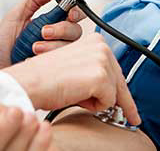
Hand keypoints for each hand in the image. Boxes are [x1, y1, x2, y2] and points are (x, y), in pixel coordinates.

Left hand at [0, 0, 85, 76]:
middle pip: (76, 30)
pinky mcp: (53, 66)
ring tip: (34, 47)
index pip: (74, 13)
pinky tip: (33, 58)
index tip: (69, 14)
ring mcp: (56, 52)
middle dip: (61, 30)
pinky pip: (61, 62)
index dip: (76, 12)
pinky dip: (47, 58)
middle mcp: (58, 36)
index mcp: (52, 20)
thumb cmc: (4, 42)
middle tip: (44, 32)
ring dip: (52, 46)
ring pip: (69, 46)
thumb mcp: (15, 15)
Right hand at [2, 32, 141, 125]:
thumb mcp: (75, 69)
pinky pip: (109, 103)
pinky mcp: (100, 76)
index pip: (116, 71)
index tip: (132, 110)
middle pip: (121, 82)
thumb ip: (95, 74)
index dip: (122, 93)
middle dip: (120, 102)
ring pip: (115, 94)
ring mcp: (102, 59)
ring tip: (75, 94)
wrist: (27, 83)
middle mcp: (101, 46)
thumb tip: (114, 94)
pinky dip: (93, 107)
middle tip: (130, 118)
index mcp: (95, 41)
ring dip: (97, 102)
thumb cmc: (44, 79)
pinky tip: (76, 97)